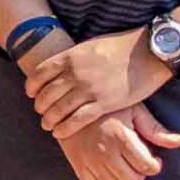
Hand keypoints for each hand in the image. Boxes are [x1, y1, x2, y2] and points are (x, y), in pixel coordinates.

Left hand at [25, 26, 169, 142]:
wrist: (148, 51)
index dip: (32, 86)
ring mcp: (89, 89)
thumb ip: (73, 58)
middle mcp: (75, 73)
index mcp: (70, 57)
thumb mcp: (90, 46)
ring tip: (47, 125)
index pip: (40, 73)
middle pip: (47, 94)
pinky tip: (60, 132)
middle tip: (40, 112)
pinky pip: (78, 119)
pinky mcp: (105, 102)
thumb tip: (61, 66)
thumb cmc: (121, 46)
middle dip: (40, 106)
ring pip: (59, 108)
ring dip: (49, 119)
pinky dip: (65, 127)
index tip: (31, 94)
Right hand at [57, 104, 179, 179]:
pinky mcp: (75, 162)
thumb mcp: (134, 110)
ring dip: (119, 174)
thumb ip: (155, 130)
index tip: (152, 157)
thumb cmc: (108, 105)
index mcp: (121, 137)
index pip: (147, 167)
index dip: (154, 165)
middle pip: (131, 179)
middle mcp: (105, 151)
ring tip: (118, 158)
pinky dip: (100, 177)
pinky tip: (103, 163)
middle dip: (138, 171)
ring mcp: (88, 159)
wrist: (69, 100)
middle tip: (135, 159)